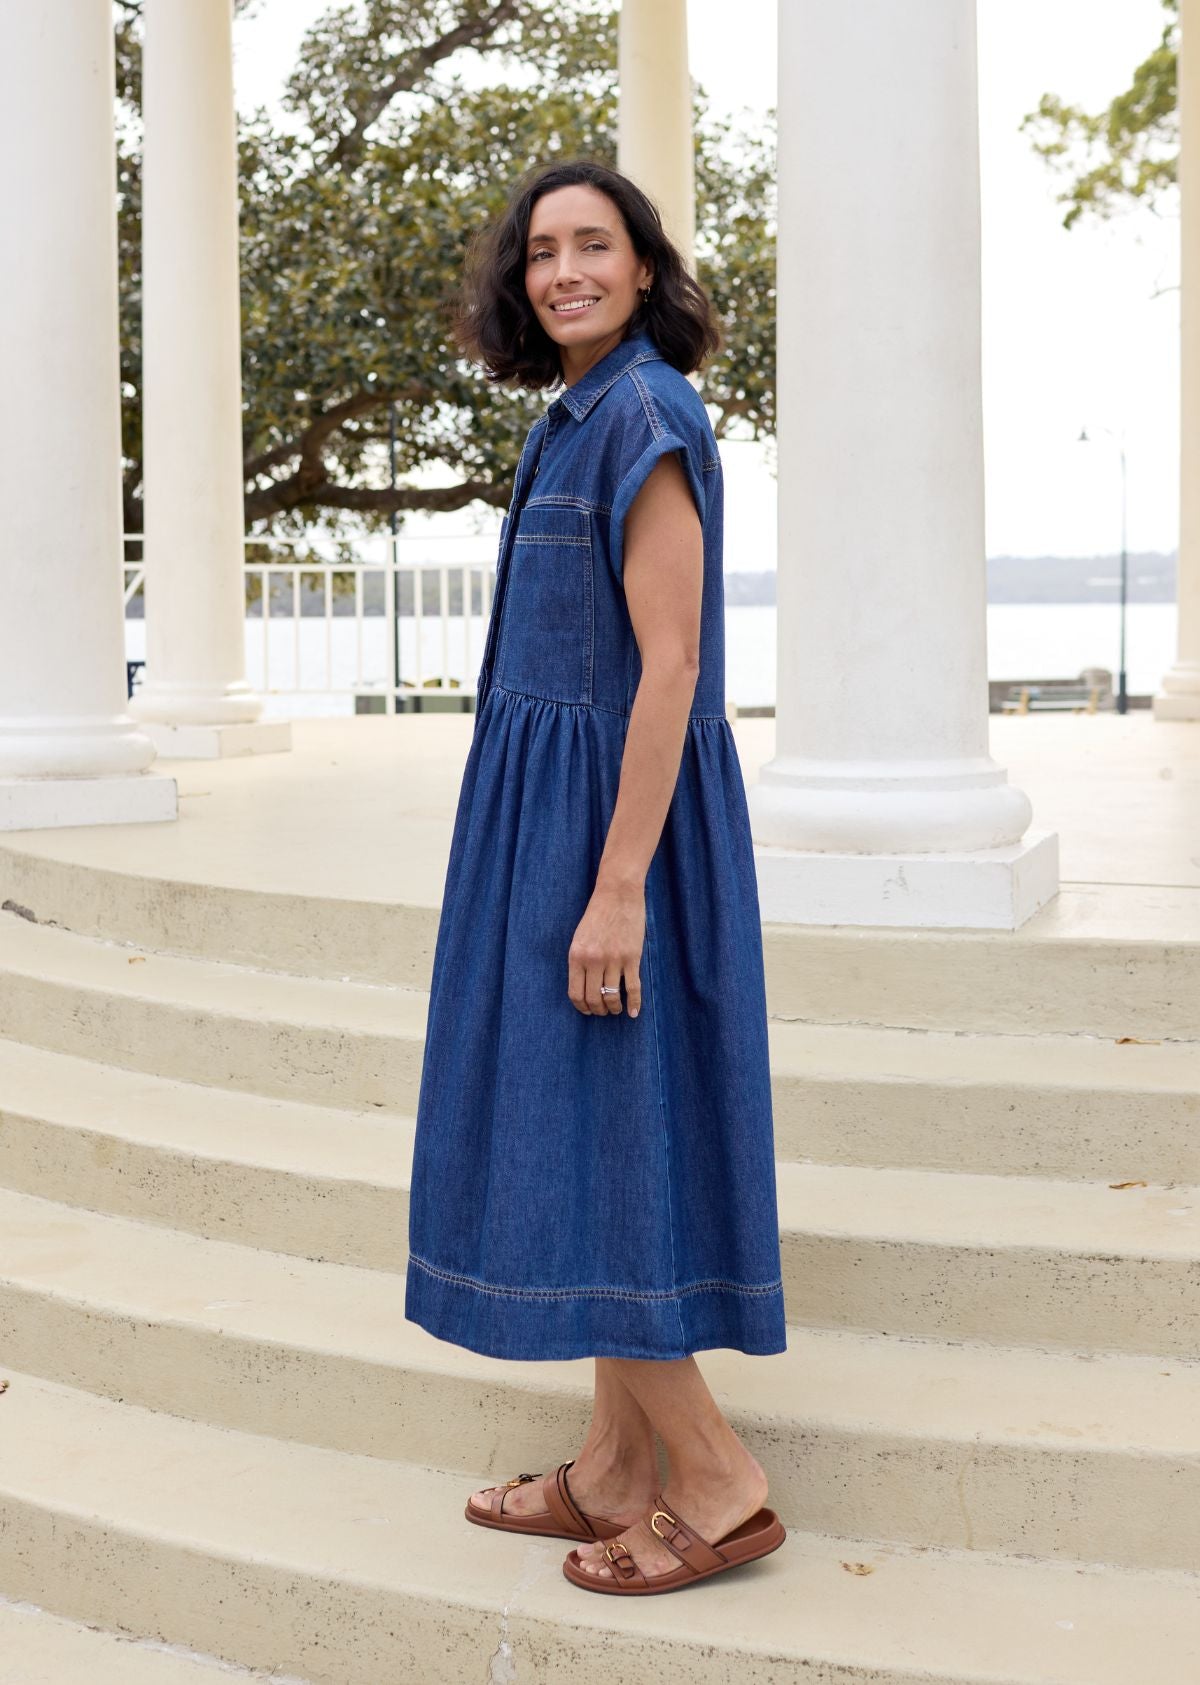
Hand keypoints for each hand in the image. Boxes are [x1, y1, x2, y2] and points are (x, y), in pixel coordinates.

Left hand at [567, 879, 643, 1016]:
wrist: (618, 894)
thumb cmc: (598, 913)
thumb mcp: (580, 937)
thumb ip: (580, 960)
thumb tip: (584, 985)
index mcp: (576, 956)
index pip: (575, 993)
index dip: (581, 1007)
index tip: (587, 1010)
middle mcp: (593, 961)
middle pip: (593, 999)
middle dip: (598, 1010)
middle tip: (602, 1012)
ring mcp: (614, 961)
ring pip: (612, 997)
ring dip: (614, 1008)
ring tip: (616, 1009)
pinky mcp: (632, 958)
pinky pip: (633, 988)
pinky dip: (634, 1004)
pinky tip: (633, 1012)